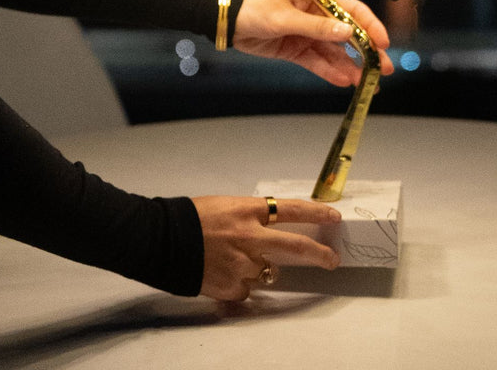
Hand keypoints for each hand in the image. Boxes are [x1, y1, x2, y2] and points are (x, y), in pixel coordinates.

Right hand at [193, 195, 341, 300]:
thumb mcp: (225, 206)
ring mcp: (243, 263)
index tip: (334, 216)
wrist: (162, 239)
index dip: (316, 212)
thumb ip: (249, 219)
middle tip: (332, 259)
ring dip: (256, 268)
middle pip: (296, 246)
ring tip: (230, 258)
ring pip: (266, 271)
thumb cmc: (191, 217)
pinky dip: (238, 283)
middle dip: (319, 254)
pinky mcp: (233, 286)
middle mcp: (251, 236)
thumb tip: (268, 234)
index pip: (291, 209)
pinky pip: (246, 288)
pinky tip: (220, 271)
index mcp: (247, 210)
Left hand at [233, 0, 394, 84]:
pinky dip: (329, 71)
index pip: (351, 10)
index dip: (369, 26)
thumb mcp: (284, 15)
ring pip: (333, 52)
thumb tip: (347, 32)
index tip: (384, 44)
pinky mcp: (294, 49)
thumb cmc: (253, 5)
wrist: (224, 17)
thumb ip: (316, 26)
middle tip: (382, 70)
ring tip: (365, 84)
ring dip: (349, 66)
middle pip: (346, 34)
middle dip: (365, 52)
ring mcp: (305, 33)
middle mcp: (315, 14)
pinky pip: (316, 62)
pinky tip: (343, 81)